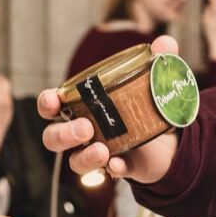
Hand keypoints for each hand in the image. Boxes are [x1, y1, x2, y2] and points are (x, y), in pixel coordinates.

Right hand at [37, 35, 181, 184]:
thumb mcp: (152, 80)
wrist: (169, 138)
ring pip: (75, 161)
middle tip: (86, 128)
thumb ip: (158, 60)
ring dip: (84, 156)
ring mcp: (96, 152)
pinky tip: (119, 165)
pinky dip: (112, 169)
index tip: (54, 100)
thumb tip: (165, 43)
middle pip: (53, 137)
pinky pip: (108, 173)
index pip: (50, 106)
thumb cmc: (145, 104)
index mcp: (81, 105)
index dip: (46, 103)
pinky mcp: (117, 167)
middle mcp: (82, 131)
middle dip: (63, 134)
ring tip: (103, 150)